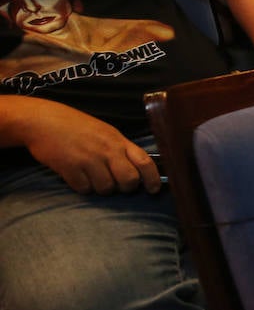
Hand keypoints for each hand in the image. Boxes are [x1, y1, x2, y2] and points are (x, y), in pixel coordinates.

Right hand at [19, 104, 159, 194]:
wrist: (43, 120)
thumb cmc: (76, 126)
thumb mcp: (105, 132)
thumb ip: (121, 149)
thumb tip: (138, 170)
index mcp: (118, 140)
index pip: (145, 162)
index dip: (153, 179)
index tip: (154, 189)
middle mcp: (107, 150)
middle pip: (129, 180)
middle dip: (125, 187)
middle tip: (117, 184)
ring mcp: (88, 159)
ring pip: (107, 188)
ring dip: (101, 188)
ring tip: (92, 176)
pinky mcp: (70, 168)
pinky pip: (85, 189)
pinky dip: (83, 187)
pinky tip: (78, 176)